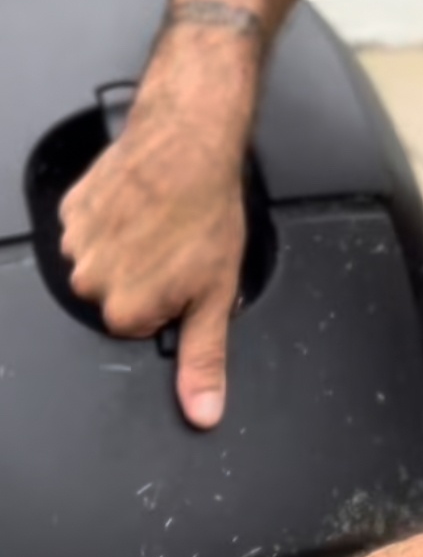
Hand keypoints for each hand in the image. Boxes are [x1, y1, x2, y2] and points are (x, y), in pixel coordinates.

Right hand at [59, 71, 252, 427]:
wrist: (190, 143)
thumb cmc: (207, 214)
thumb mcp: (217, 295)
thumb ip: (204, 360)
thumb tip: (202, 413)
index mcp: (123, 310)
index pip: (139, 323)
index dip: (168, 297)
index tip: (184, 272)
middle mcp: (91, 281)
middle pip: (116, 293)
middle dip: (144, 274)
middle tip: (175, 245)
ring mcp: (76, 242)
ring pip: (102, 259)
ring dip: (128, 244)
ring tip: (160, 221)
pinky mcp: (72, 207)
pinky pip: (88, 225)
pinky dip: (112, 216)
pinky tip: (139, 203)